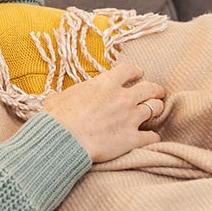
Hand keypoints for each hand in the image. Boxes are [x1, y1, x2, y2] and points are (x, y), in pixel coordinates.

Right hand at [43, 63, 164, 162]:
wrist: (63, 140)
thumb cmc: (58, 119)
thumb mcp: (56, 99)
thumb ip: (62, 96)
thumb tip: (54, 98)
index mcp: (106, 84)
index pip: (129, 70)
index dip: (135, 72)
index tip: (137, 75)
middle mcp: (123, 98)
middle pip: (150, 88)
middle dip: (155, 90)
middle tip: (154, 93)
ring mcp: (130, 118)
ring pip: (156, 108)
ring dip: (156, 110)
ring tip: (154, 113)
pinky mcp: (132, 139)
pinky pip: (152, 136)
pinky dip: (152, 137)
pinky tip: (149, 138)